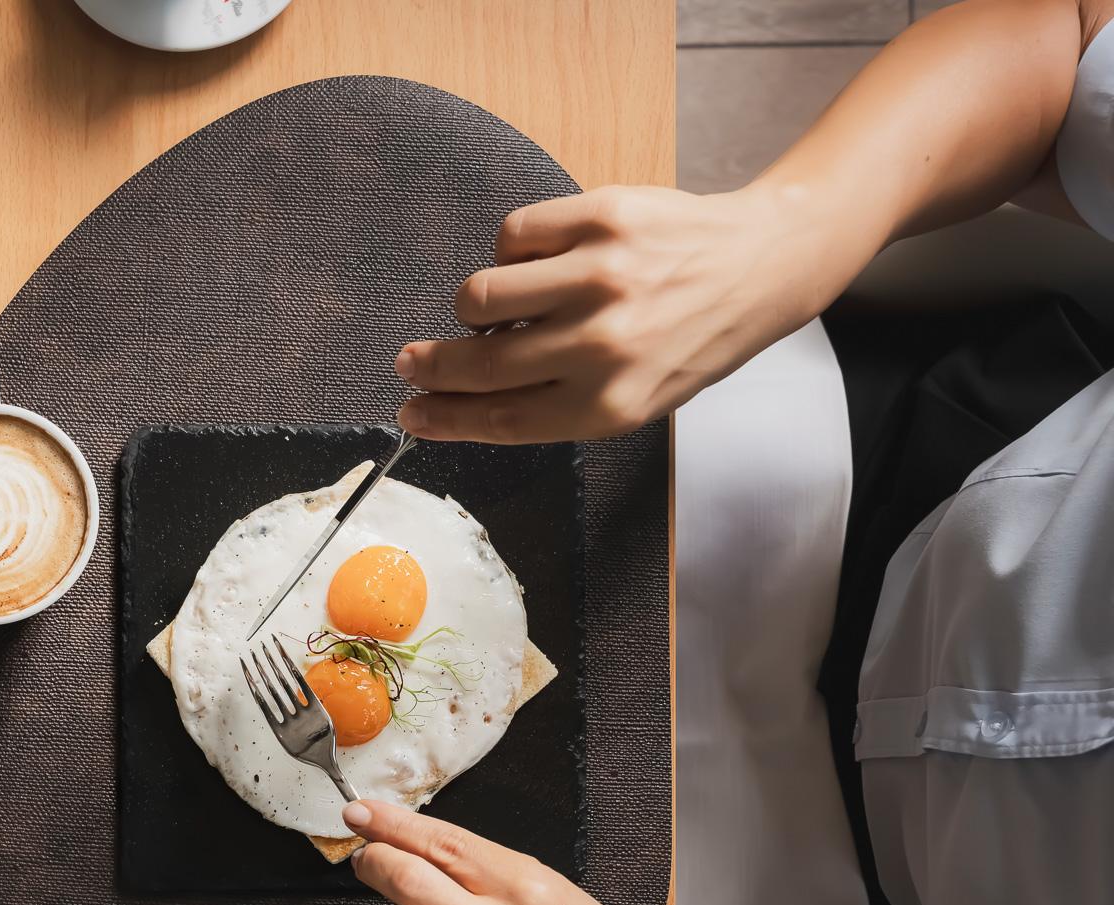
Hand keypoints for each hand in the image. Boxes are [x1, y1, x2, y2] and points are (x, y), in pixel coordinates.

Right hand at [394, 183, 850, 442]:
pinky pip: (514, 234)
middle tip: (410, 361)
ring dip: (473, 305)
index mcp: (610, 404)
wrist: (760, 268)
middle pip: (480, 363)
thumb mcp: (631, 397)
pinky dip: (513, 249)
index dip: (444, 418)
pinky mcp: (602, 218)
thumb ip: (552, 402)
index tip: (411, 412)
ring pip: (481, 293)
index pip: (500, 419)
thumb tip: (460, 396)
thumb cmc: (690, 341)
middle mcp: (604, 346)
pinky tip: (538, 259)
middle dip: (431, 365)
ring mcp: (601, 277)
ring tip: (493, 306)